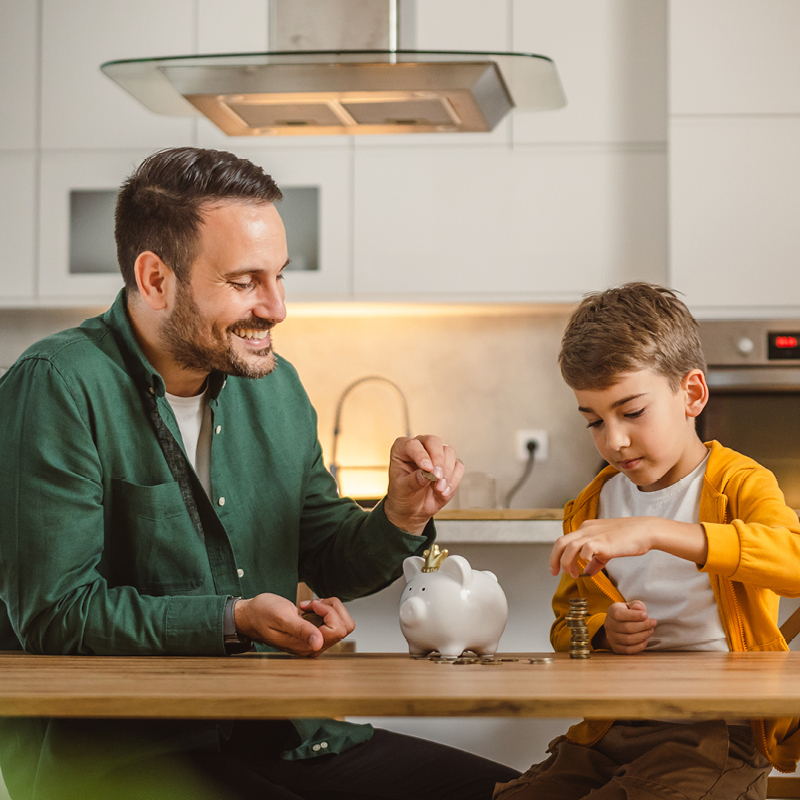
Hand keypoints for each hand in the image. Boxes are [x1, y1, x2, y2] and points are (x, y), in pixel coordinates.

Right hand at [234, 594, 354, 656]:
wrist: (250, 615)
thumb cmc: (262, 614)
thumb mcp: (281, 617)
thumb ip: (301, 630)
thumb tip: (318, 644)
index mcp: (306, 647)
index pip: (338, 630)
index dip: (328, 612)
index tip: (310, 605)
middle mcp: (313, 647)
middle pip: (344, 626)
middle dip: (332, 609)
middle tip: (312, 604)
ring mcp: (315, 641)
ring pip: (342, 623)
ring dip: (330, 608)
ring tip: (311, 605)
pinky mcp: (316, 634)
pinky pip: (334, 621)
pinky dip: (327, 608)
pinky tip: (310, 607)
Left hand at [383, 435, 463, 534]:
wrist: (413, 509)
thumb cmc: (403, 496)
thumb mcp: (402, 491)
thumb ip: (413, 481)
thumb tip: (427, 474)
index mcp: (402, 449)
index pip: (413, 444)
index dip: (421, 455)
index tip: (427, 468)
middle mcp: (420, 447)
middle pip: (434, 441)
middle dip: (438, 459)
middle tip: (437, 476)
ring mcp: (436, 455)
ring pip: (449, 452)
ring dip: (447, 471)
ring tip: (439, 489)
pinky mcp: (449, 465)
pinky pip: (458, 466)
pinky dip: (454, 479)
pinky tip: (444, 491)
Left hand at [549, 517, 707, 577]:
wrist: (645, 531)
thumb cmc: (629, 539)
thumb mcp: (608, 548)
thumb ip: (596, 560)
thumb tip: (587, 572)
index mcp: (586, 529)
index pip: (565, 541)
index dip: (559, 556)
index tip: (559, 569)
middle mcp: (586, 529)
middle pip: (560, 542)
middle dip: (554, 559)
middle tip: (555, 573)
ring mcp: (594, 534)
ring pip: (568, 546)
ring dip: (566, 562)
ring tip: (572, 574)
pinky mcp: (603, 541)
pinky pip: (585, 549)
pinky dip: (582, 559)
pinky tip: (587, 566)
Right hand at [596, 600, 656, 654]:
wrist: (617, 624)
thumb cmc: (627, 613)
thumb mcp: (631, 605)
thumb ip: (637, 605)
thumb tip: (639, 608)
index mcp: (612, 611)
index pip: (620, 614)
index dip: (635, 616)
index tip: (646, 615)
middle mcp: (609, 625)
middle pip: (627, 628)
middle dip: (643, 626)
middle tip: (653, 623)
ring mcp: (611, 637)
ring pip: (628, 640)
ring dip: (643, 636)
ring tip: (650, 630)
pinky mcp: (616, 647)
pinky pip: (628, 650)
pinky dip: (639, 646)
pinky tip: (645, 640)